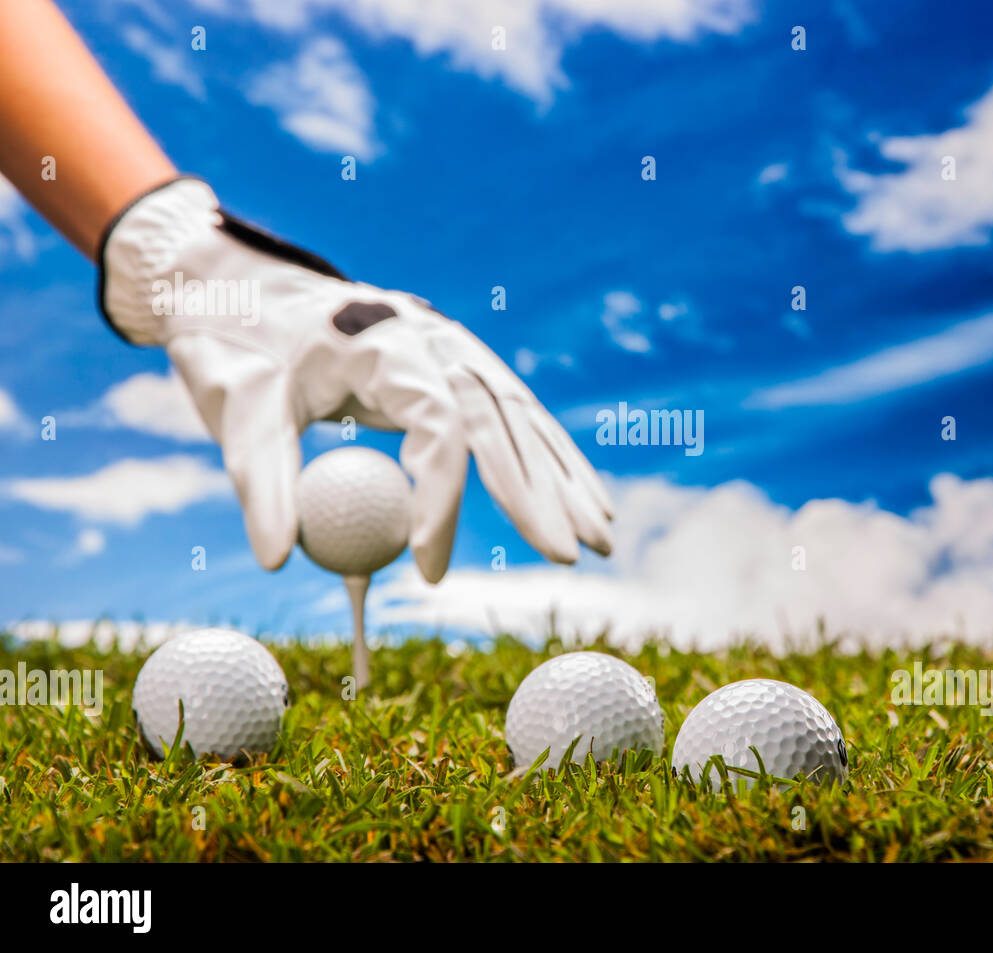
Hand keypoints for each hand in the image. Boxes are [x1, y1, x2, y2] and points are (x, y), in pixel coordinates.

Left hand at [99, 177, 613, 580]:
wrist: (238, 284)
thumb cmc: (235, 346)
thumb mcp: (237, 410)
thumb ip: (262, 482)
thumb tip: (277, 562)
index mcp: (384, 337)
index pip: (438, 423)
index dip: (442, 498)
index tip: (427, 568)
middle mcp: (434, 336)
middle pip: (503, 419)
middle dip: (540, 493)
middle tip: (567, 558)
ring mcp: (452, 345)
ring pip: (522, 416)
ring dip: (562, 478)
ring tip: (601, 539)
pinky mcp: (456, 361)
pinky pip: (512, 413)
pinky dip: (547, 458)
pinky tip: (581, 497)